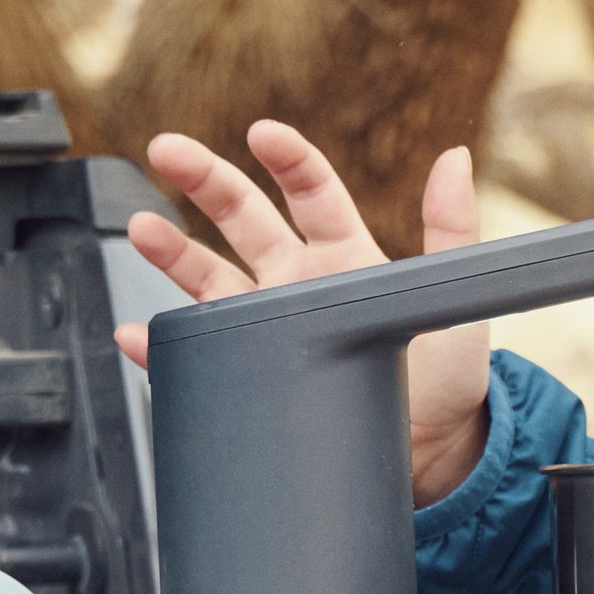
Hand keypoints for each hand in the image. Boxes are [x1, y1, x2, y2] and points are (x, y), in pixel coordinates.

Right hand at [114, 120, 492, 505]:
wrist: (428, 460)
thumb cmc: (447, 380)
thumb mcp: (454, 302)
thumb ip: (454, 229)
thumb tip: (455, 157)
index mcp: (346, 257)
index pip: (311, 192)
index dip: (287, 159)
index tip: (263, 134)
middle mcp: (297, 283)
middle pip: (243, 218)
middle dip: (205, 180)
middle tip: (168, 149)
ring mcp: (267, 327)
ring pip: (208, 278)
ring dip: (172, 252)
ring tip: (140, 228)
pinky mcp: (248, 377)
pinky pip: (192, 358)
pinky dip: (160, 348)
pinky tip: (137, 335)